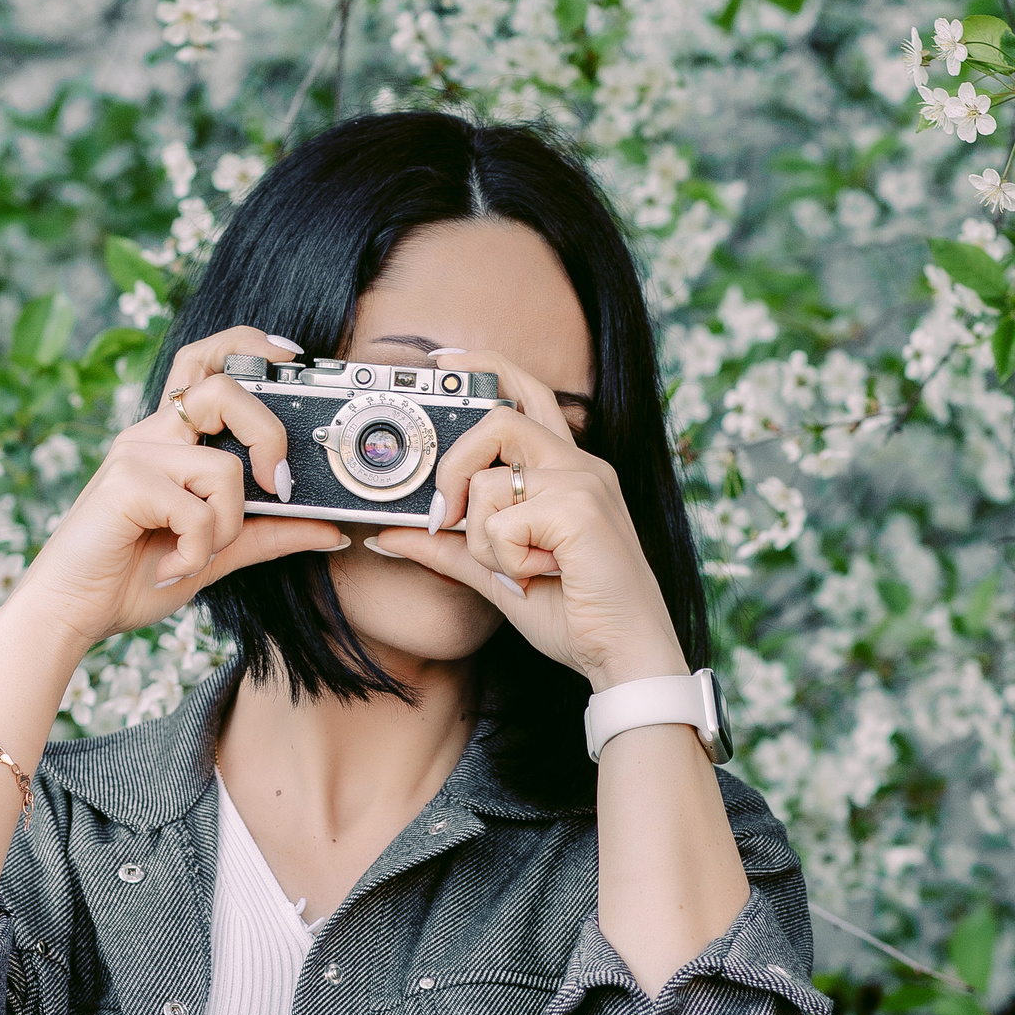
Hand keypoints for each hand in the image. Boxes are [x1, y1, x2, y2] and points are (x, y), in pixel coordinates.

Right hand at [5, 327, 347, 651]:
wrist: (71, 612)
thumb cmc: (134, 576)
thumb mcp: (216, 552)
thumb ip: (268, 534)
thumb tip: (331, 530)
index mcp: (170, 439)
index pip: (205, 363)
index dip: (248, 346)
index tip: (291, 355)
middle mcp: (152, 435)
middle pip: (223, 389)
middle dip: (267, 434)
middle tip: (274, 483)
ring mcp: (136, 455)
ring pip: (223, 467)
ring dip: (225, 525)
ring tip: (196, 555)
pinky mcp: (125, 483)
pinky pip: (197, 510)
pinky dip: (196, 551)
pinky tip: (170, 568)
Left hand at [365, 347, 688, 690]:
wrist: (626, 653)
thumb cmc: (575, 613)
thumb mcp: (496, 574)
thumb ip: (447, 547)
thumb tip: (388, 534)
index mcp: (567, 469)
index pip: (526, 393)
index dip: (485, 366)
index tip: (444, 360)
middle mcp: (579, 465)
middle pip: (498, 418)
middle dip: (454, 465)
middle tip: (444, 513)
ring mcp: (583, 483)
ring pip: (489, 483)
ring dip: (484, 539)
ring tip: (520, 568)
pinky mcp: (580, 510)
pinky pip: (502, 523)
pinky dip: (505, 560)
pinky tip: (540, 577)